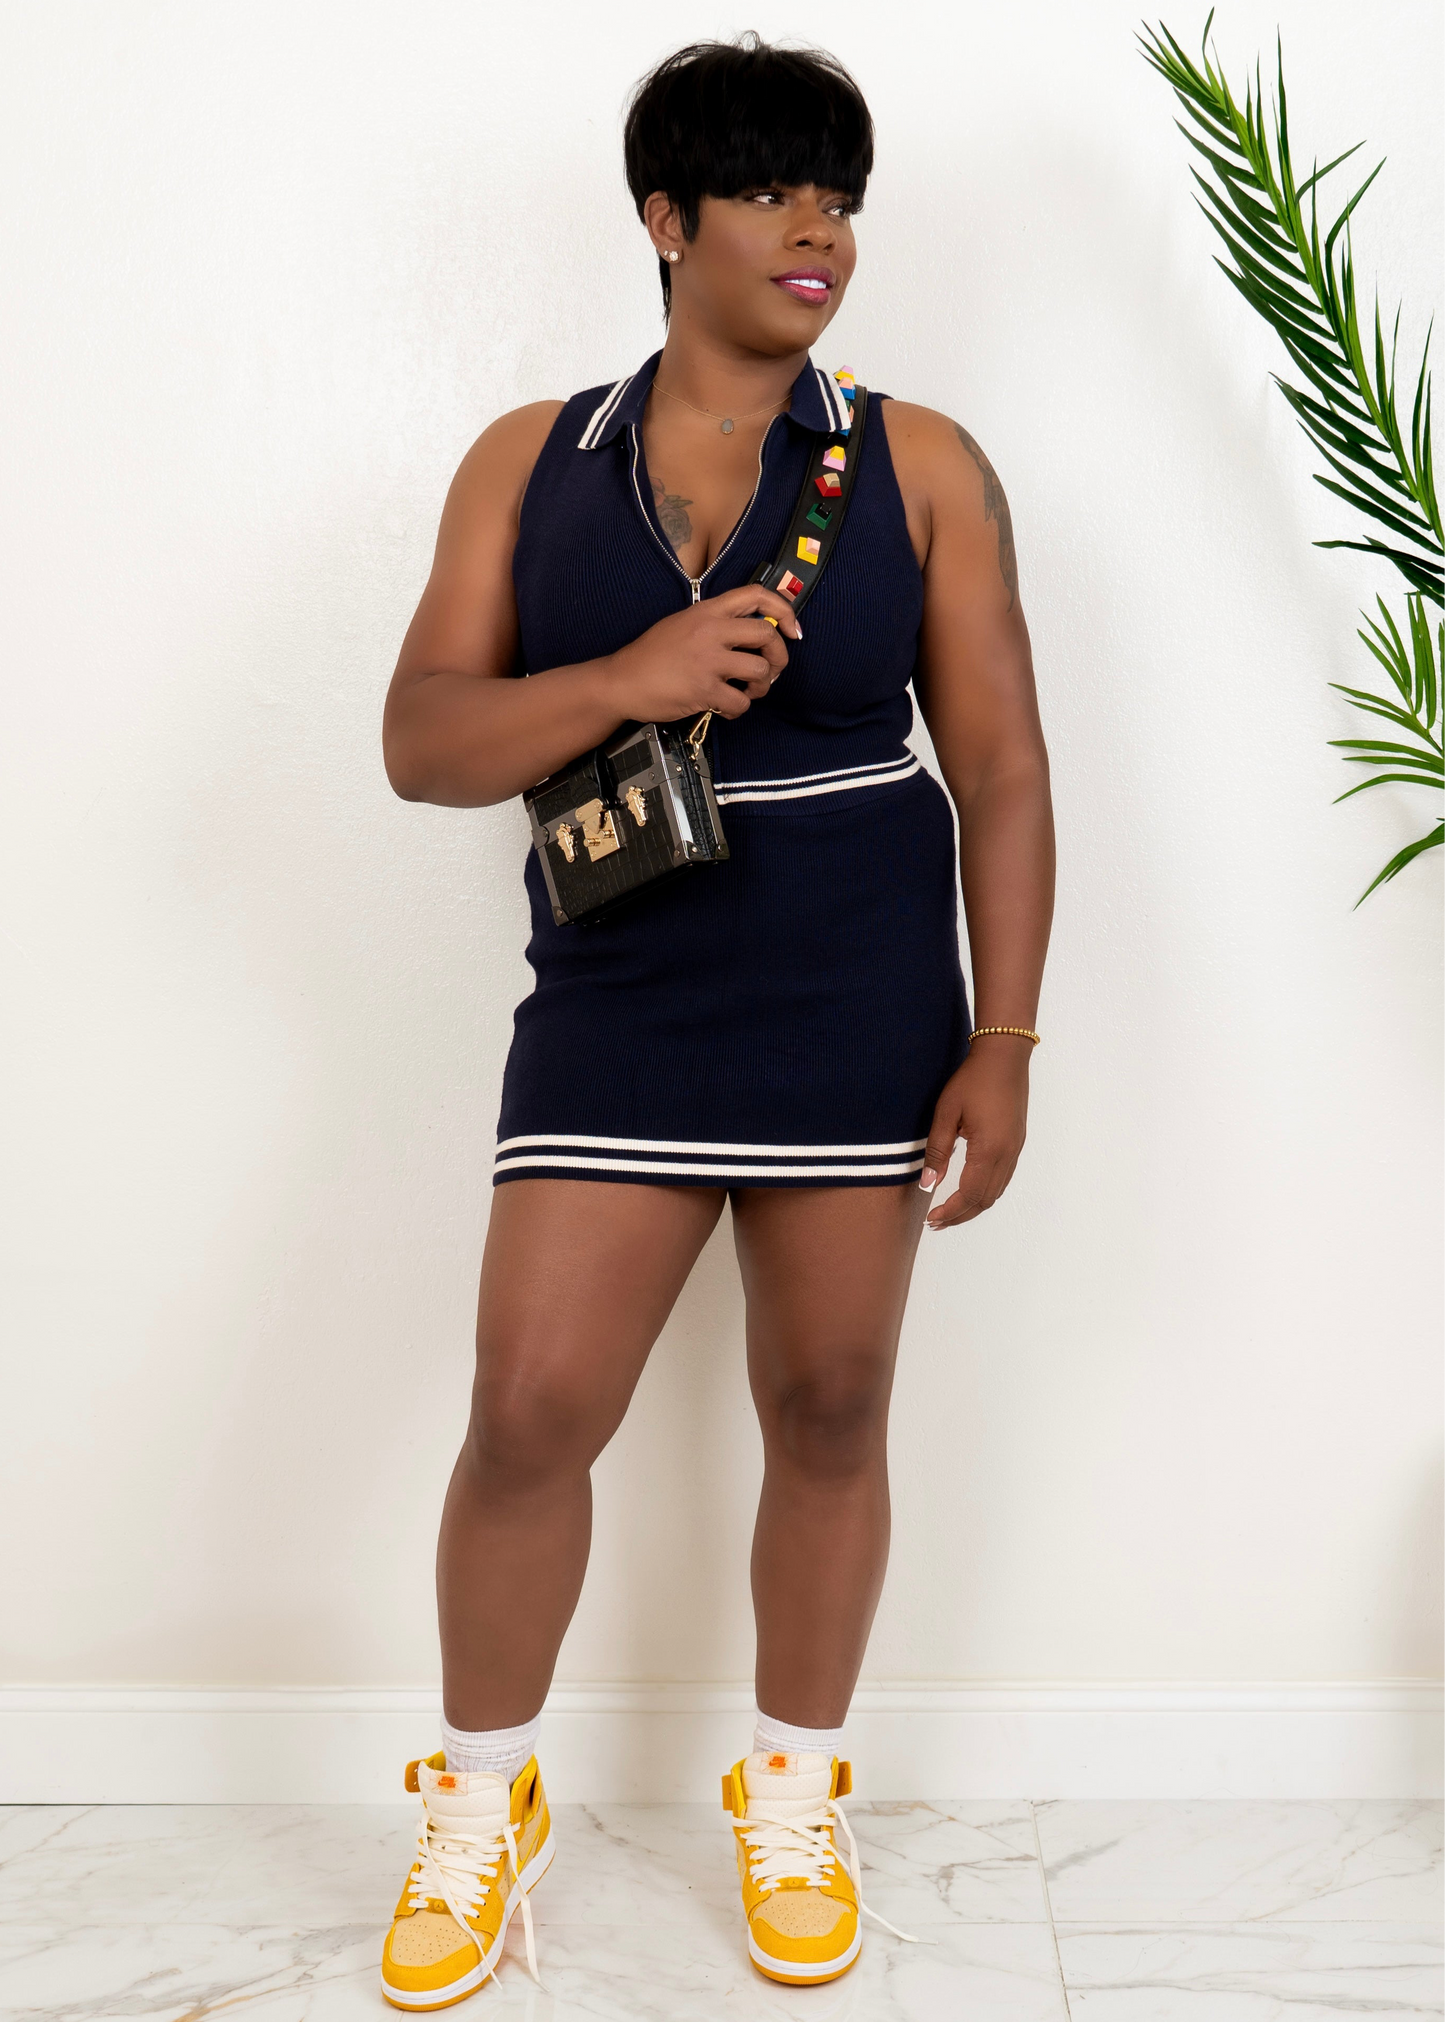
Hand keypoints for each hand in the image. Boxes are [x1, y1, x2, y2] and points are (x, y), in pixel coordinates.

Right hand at [605, 585, 801, 724]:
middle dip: (779, 657)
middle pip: (767, 635)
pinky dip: (739, 709)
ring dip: (761, 687)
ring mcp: (708, 660)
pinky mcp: (704, 690)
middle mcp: (711, 631)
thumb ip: (715, 622)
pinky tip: (727, 707)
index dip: (784, 611)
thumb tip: (753, 630)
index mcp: (707, 611)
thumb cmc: (652, 654)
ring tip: (747, 691)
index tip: (792, 630)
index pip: (757, 595)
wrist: (622, 680)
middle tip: (771, 671)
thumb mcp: (683, 622)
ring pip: (760, 671)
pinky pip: (741, 702)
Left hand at [918, 1041, 1031, 1230]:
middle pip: (985, 1200)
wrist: (1004, 1057)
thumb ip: (937, 1151)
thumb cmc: (972, 1080)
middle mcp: (1007, 1154)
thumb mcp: (946, 1113)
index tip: (931, 1218)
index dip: (950, 1211)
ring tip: (950, 1210)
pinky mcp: (1017, 1142)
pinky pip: (1003, 1178)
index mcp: (988, 1150)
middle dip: (961, 1215)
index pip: (969, 1195)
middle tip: (936, 1221)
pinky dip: (985, 1191)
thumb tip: (928, 1184)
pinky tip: (969, 1189)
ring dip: (974, 1205)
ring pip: (996, 1191)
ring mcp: (1015, 1149)